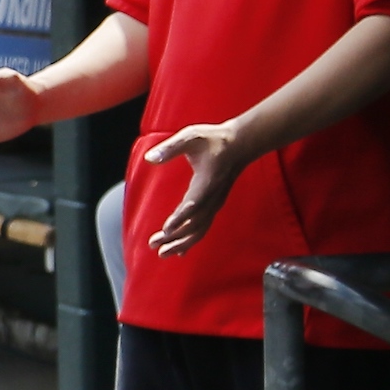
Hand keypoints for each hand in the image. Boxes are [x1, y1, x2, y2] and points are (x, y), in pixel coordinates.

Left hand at [143, 121, 249, 256]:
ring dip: (181, 243)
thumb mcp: (190, 136)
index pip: (194, 203)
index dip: (181, 217)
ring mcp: (215, 203)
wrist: (240, 144)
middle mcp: (213, 197)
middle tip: (154, 245)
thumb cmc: (213, 139)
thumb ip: (170, 148)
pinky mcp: (214, 205)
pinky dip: (191, 240)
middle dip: (175, 237)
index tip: (166, 230)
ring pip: (199, 229)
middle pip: (195, 223)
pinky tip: (179, 252)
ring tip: (161, 253)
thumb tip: (150, 158)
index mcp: (207, 181)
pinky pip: (203, 227)